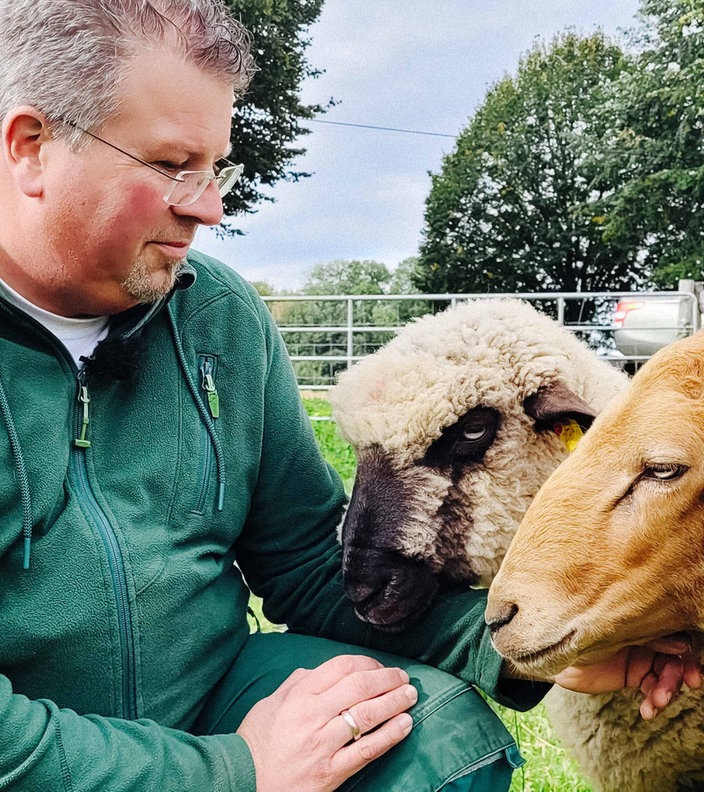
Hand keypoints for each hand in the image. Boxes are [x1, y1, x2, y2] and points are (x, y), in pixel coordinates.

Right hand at [236, 654, 417, 791]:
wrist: (244, 781)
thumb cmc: (257, 740)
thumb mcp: (271, 702)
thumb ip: (297, 682)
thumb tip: (321, 669)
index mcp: (299, 695)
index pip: (341, 667)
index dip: (367, 663)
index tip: (380, 666)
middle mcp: (312, 716)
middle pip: (359, 687)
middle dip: (387, 679)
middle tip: (403, 677)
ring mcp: (323, 745)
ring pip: (367, 715)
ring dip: (394, 702)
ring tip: (410, 696)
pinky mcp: (331, 773)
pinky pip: (366, 750)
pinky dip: (389, 735)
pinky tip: (404, 725)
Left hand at [553, 634, 702, 719]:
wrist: (551, 652)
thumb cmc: (574, 631)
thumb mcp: (607, 633)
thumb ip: (643, 637)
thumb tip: (681, 644)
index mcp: (641, 617)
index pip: (673, 631)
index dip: (687, 651)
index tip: (689, 667)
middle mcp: (647, 635)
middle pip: (675, 655)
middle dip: (677, 675)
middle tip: (669, 691)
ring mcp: (643, 656)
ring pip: (668, 675)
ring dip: (666, 692)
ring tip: (656, 703)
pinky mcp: (636, 676)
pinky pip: (654, 691)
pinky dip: (654, 703)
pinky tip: (648, 712)